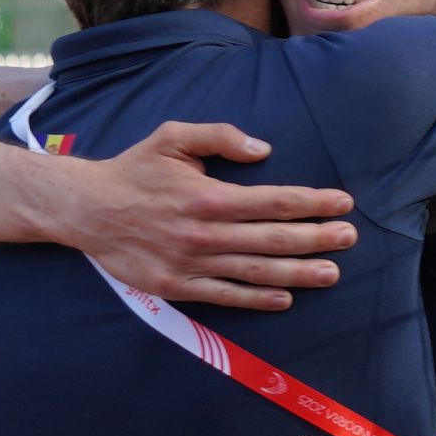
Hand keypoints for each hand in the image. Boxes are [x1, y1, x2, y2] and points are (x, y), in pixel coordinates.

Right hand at [65, 121, 355, 311]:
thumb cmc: (134, 169)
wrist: (86, 210)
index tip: (343, 202)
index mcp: (207, 195)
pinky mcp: (177, 286)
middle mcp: (203, 233)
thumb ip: (220, 136)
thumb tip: (264, 150)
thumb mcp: (173, 137)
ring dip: (298, 272)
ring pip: (256, 271)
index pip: (274, 201)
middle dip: (317, 238)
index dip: (313, 202)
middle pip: (273, 238)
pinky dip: (258, 299)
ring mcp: (191, 264)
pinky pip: (226, 296)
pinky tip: (286, 297)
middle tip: (349, 237)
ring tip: (331, 272)